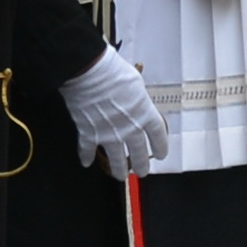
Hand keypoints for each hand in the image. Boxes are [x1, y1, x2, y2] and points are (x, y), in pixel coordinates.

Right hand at [59, 45, 167, 178]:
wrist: (88, 71)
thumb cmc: (113, 71)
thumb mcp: (136, 82)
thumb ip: (138, 99)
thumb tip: (136, 103)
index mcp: (145, 115)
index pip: (158, 138)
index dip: (161, 148)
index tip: (160, 154)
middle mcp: (130, 129)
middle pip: (140, 155)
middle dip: (142, 166)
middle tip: (141, 170)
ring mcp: (109, 135)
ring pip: (117, 162)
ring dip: (119, 170)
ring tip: (120, 174)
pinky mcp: (89, 135)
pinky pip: (88, 151)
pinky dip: (86, 157)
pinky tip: (86, 162)